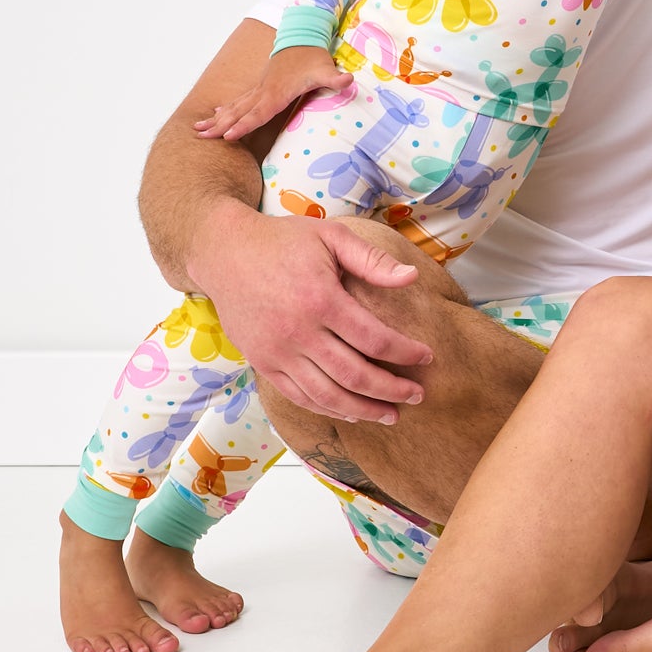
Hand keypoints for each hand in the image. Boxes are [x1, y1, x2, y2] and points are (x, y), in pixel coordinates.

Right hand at [189, 208, 432, 422]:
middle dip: (391, 390)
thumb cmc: (284, 241)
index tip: (427, 357)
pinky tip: (351, 413)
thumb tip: (411, 277)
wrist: (224, 252)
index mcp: (321, 300)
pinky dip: (328, 410)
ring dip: (363, 410)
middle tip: (418, 395)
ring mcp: (277, 352)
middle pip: (354, 375)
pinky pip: (299, 396)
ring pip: (326, 395)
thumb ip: (372, 259)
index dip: (405, 352)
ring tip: (391, 415)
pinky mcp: (262, 363)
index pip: (374, 339)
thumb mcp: (331, 235)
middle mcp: (298, 332)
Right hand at [194, 46, 349, 140]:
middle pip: (239, 112)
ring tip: (198, 129)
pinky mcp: (261, 87)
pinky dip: (227, 109)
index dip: (244, 125)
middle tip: (200, 136)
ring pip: (235, 107)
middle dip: (220, 126)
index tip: (227, 136)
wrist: (301, 36)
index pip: (259, 113)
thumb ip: (335, 78)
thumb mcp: (326, 68)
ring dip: (217, 119)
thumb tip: (349, 80)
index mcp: (277, 92)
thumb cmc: (314, 56)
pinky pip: (240, 100)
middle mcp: (264, 92)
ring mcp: (260, 89)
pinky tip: (216, 115)